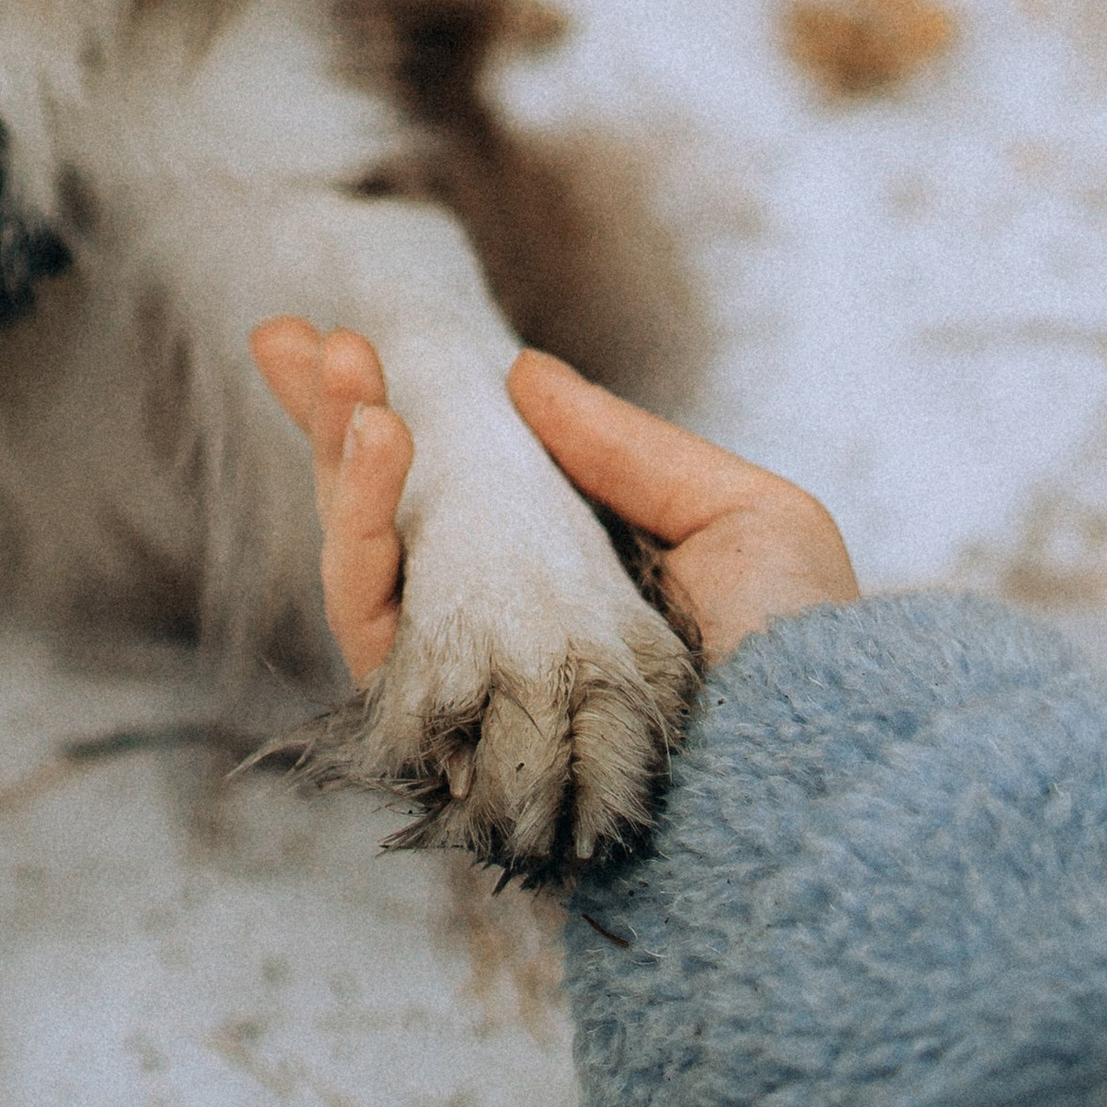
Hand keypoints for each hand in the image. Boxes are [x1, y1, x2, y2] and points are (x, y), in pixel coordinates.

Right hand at [250, 322, 858, 682]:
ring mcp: (465, 687)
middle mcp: (503, 636)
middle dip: (327, 420)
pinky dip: (357, 525)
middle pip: (381, 518)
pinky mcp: (440, 730)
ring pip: (357, 563)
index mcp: (568, 585)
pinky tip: (376, 440)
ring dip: (337, 457)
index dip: (385, 417)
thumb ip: (625, 447)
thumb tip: (520, 374)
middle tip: (291, 336)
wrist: (815, 772)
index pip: (452, 490)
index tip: (334, 334)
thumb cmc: (804, 661)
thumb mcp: (743, 518)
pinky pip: (366, 622)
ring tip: (347, 373)